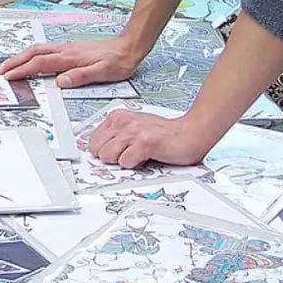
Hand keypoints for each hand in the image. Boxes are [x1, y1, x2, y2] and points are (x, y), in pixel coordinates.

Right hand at [0, 36, 145, 88]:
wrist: (129, 47)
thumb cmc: (118, 62)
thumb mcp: (102, 73)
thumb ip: (80, 76)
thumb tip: (60, 81)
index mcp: (70, 57)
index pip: (40, 63)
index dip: (22, 70)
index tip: (8, 76)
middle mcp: (65, 50)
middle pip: (33, 53)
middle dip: (14, 61)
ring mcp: (66, 47)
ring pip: (37, 49)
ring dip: (21, 57)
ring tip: (8, 65)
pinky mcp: (70, 48)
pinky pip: (44, 50)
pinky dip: (31, 54)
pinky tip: (30, 59)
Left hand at [86, 107, 216, 168]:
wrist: (190, 133)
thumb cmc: (164, 133)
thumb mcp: (134, 127)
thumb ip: (117, 136)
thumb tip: (99, 151)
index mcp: (118, 117)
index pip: (93, 140)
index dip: (102, 151)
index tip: (112, 153)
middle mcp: (123, 122)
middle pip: (97, 149)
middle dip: (110, 157)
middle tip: (127, 155)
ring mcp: (133, 132)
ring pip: (108, 157)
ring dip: (123, 161)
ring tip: (137, 155)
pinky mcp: (144, 143)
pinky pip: (125, 162)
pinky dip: (135, 165)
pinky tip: (146, 157)